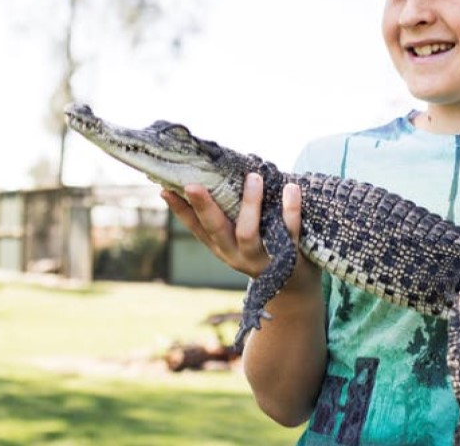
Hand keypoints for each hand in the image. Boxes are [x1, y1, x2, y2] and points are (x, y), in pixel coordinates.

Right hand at [160, 173, 317, 289]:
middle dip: (203, 207)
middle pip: (215, 230)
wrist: (294, 286)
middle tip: (193, 185)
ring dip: (250, 203)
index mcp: (220, 246)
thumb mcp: (240, 235)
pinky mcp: (286, 257)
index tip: (165, 190)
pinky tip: (291, 188)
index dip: (180, 210)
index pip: (195, 227)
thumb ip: (229, 213)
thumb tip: (217, 173)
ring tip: (253, 177)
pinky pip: (288, 231)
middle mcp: (235, 253)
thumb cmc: (263, 247)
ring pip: (248, 232)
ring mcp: (259, 257)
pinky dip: (290, 209)